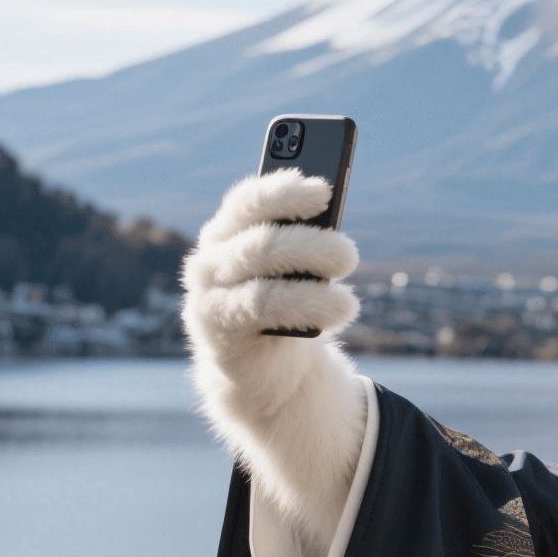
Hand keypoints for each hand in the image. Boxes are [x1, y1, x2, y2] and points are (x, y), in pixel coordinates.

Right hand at [181, 169, 360, 341]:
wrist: (262, 365)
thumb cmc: (284, 305)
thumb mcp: (293, 272)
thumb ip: (302, 246)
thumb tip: (332, 235)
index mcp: (227, 232)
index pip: (248, 201)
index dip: (285, 193)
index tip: (325, 191)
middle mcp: (210, 258)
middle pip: (262, 240)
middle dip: (313, 245)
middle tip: (350, 256)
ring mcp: (207, 291)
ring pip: (261, 276)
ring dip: (313, 285)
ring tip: (350, 300)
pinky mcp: (214, 324)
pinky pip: (262, 306)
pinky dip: (306, 307)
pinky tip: (337, 312)